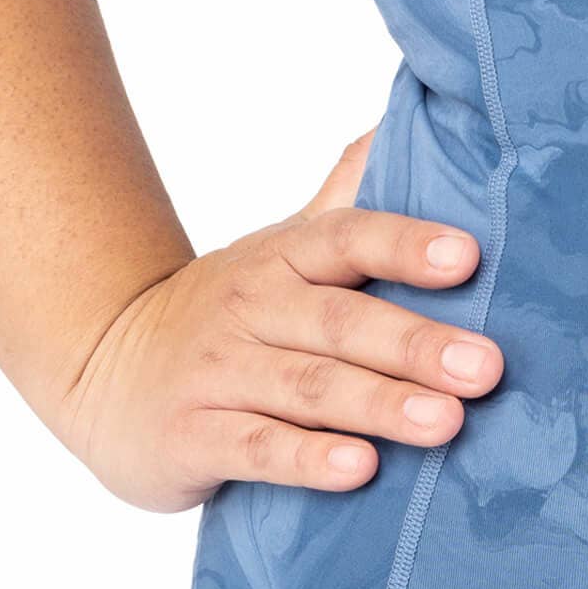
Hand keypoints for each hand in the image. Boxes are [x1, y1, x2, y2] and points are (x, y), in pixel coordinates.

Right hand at [60, 130, 502, 510]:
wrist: (102, 368)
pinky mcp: (192, 436)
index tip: (466, 256)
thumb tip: (408, 118)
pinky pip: (257, 448)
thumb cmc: (231, 309)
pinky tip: (359, 470)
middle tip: (485, 366)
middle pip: (340, 322)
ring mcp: (219, 372)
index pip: (346, 237)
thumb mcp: (284, 247)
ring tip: (446, 423)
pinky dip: (308, 459)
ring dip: (380, 404)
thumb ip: (348, 194)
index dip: (405, 244)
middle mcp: (252, 307)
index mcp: (284, 257)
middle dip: (415, 343)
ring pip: (308, 387)